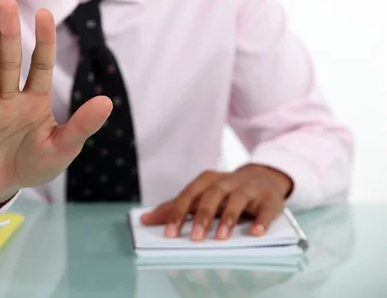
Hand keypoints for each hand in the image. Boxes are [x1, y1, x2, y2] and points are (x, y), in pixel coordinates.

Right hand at [0, 0, 112, 209]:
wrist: (1, 188)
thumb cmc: (34, 164)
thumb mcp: (62, 148)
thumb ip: (81, 126)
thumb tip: (107, 101)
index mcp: (34, 101)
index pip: (40, 66)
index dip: (43, 41)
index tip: (44, 13)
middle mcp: (8, 100)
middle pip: (9, 63)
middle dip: (9, 35)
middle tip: (7, 1)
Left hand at [140, 164, 292, 240]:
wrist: (264, 176)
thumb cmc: (225, 190)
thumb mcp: (201, 195)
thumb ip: (175, 207)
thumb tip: (145, 219)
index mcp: (208, 180)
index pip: (190, 194)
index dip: (179, 212)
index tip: (169, 233)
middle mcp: (228, 181)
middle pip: (213, 194)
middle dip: (204, 216)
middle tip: (195, 239)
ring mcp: (250, 188)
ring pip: (238, 199)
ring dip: (229, 218)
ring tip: (221, 238)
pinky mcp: (270, 199)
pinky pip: (266, 208)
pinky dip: (262, 220)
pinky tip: (256, 233)